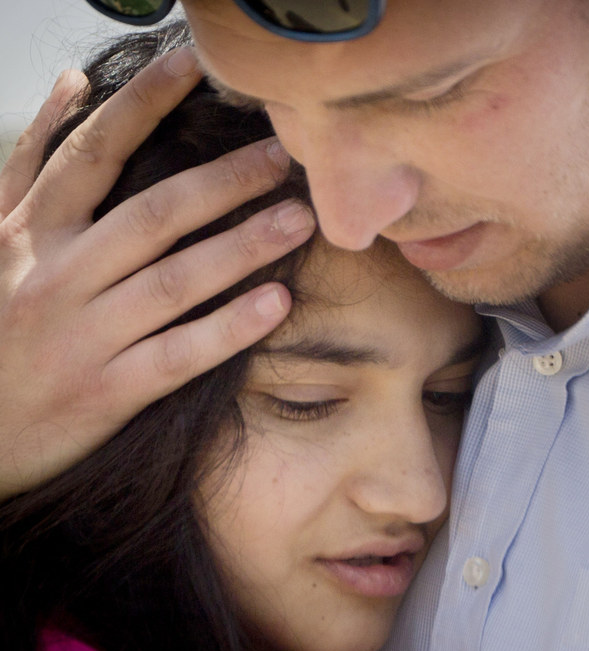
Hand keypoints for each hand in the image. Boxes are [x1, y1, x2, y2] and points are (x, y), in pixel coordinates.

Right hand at [0, 48, 314, 495]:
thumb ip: (36, 158)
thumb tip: (74, 81)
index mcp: (34, 231)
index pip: (95, 152)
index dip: (144, 102)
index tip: (196, 66)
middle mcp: (57, 276)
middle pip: (154, 215)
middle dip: (224, 182)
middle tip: (285, 157)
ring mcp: (84, 336)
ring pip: (174, 282)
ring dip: (242, 247)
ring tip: (300, 220)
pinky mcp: (106, 392)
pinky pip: (177, 355)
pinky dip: (227, 329)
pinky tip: (277, 304)